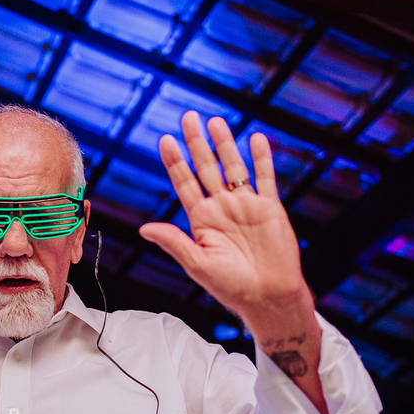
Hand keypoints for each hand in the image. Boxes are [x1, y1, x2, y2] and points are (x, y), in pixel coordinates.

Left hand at [140, 112, 310, 326]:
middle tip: (188, 117)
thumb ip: (174, 242)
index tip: (165, 140)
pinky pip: (265, 178)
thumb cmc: (232, 286)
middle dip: (197, 142)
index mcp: (202, 220)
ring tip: (215, 121)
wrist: (268, 296)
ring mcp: (246, 206)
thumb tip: (144, 229)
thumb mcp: (198, 264)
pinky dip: (262, 159)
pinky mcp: (269, 209)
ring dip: (225, 144)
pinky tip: (256, 139)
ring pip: (233, 167)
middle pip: (206, 167)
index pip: (185, 183)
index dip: (175, 161)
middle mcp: (222, 208)